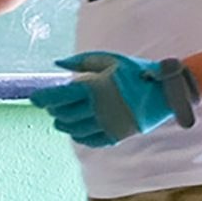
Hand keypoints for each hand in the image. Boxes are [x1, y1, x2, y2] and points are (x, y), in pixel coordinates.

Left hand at [26, 52, 198, 146]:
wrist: (167, 91)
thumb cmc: (136, 71)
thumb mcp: (110, 60)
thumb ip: (81, 61)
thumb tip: (57, 63)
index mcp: (95, 88)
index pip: (59, 96)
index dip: (43, 98)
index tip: (34, 98)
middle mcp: (99, 109)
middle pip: (65, 114)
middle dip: (53, 110)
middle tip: (49, 106)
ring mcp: (108, 124)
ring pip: (76, 129)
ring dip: (64, 125)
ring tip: (59, 119)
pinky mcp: (118, 135)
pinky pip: (92, 140)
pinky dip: (80, 137)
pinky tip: (75, 132)